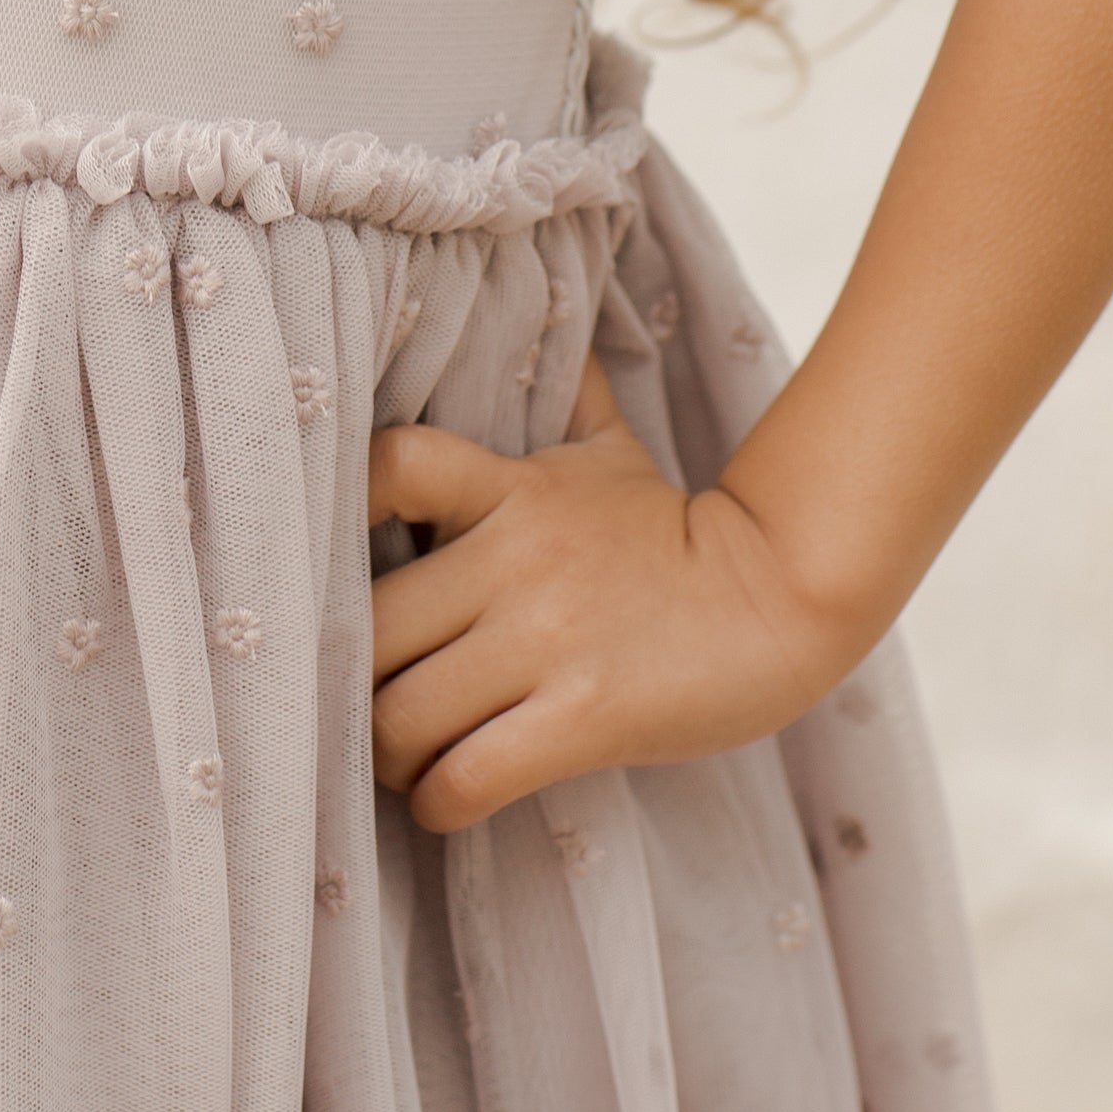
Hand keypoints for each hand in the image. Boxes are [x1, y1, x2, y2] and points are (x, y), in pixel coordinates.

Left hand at [368, 359, 863, 831]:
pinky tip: (448, 798)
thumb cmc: (674, 527)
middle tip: (356, 703)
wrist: (784, 596)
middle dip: (344, 681)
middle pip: (366, 627)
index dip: (344, 508)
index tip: (328, 560)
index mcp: (511, 487)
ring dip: (385, 756)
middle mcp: (515, 559)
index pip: (392, 465)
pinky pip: (469, 776)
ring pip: (403, 715)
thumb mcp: (607, 447)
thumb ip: (558, 394)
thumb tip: (540, 309)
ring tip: (400, 762)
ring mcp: (547, 641)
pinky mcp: (585, 717)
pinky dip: (440, 802)